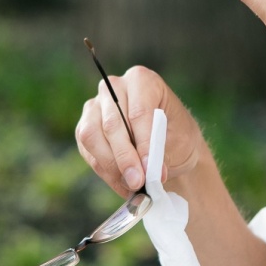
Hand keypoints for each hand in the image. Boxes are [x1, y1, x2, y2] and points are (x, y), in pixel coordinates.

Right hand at [75, 66, 203, 198]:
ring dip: (112, 166)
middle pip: (112, 124)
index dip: (143, 143)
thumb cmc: (177, 136)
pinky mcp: (84, 127)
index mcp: (142, 80)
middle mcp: (114, 87)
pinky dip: (105, 171)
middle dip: (125, 158)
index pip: (138, 112)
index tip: (150, 170)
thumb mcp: (180, 139)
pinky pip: (87, 150)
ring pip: (92, 136)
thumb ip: (161, 151)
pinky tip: (122, 183)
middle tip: (139, 182)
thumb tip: (147, 172)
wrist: (170, 146)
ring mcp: (95, 106)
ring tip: (132, 186)